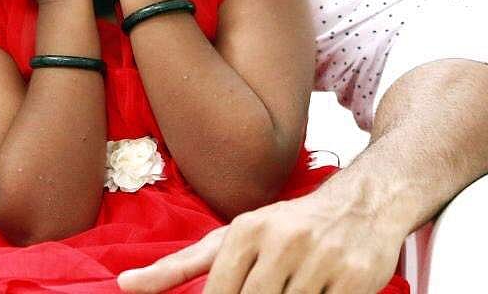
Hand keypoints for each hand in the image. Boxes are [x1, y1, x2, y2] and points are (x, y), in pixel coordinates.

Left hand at [117, 186, 405, 293]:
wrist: (363, 202)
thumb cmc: (287, 226)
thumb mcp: (233, 238)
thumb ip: (179, 267)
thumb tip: (123, 286)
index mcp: (245, 231)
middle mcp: (280, 241)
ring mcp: (319, 259)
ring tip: (288, 289)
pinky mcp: (354, 278)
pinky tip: (313, 293)